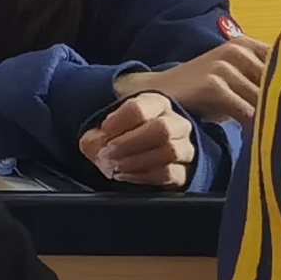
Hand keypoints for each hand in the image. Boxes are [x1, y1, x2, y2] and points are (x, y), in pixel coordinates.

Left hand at [79, 92, 195, 187]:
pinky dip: (143, 176)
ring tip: (114, 166)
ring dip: (136, 161)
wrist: (134, 154)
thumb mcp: (104, 129)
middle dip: (129, 144)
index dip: (117, 123)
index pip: (139, 109)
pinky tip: (124, 175)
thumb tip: (98, 145)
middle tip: (107, 153)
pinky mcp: (184, 172)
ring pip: (170, 152)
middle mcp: (175, 123)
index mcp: (155, 103)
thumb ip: (96, 135)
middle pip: (162, 129)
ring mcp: (184, 148)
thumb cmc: (119, 135)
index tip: (102, 132)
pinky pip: (170, 174)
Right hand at [127, 35, 266, 126]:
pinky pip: (249, 113)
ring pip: (268, 101)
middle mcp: (238, 50)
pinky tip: (263, 144)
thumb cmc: (202, 94)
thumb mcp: (235, 81)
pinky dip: (258, 131)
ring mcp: (225, 66)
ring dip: (278, 123)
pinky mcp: (214, 85)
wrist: (156, 93)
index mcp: (247, 45)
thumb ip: (263, 83)